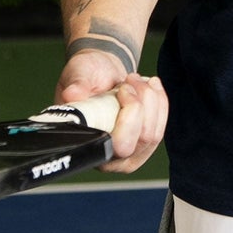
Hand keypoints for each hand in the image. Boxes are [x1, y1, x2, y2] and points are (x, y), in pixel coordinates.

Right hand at [54, 50, 167, 175]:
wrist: (102, 74)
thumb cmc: (86, 78)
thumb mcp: (77, 75)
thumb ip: (76, 86)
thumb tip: (71, 95)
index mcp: (87, 144)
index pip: (116, 146)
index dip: (127, 119)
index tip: (122, 89)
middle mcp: (109, 157)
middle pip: (141, 140)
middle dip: (141, 104)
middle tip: (129, 82)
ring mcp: (130, 153)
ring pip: (153, 133)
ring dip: (150, 99)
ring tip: (135, 80)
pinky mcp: (144, 144)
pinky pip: (161, 126)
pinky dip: (159, 101)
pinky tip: (150, 86)